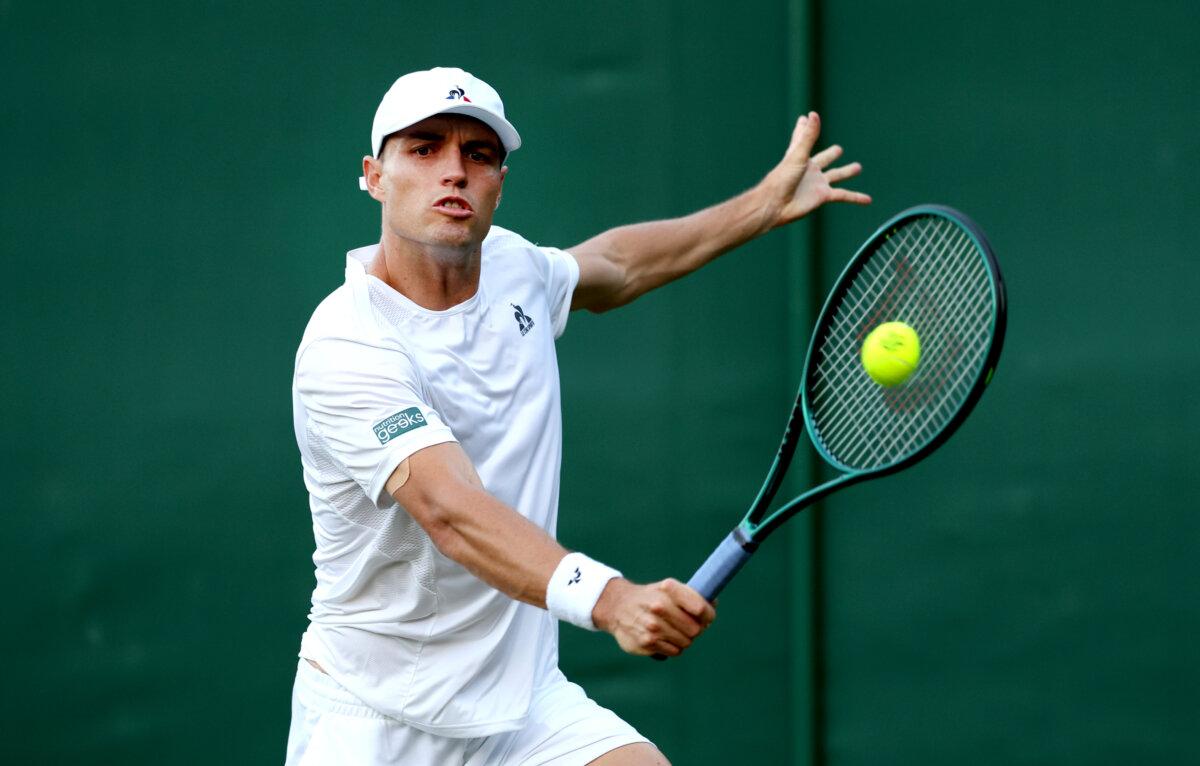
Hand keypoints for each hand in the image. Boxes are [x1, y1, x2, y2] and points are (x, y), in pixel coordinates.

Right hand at [591, 578, 715, 656]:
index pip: (700, 608)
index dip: (708, 615)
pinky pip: (673, 652)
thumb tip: (713, 603)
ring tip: (671, 630)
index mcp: (668, 589)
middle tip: (687, 625)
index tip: (707, 617)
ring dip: (683, 639)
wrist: (617, 607)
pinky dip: (672, 647)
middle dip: (695, 629)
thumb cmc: (651, 597)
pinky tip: (662, 638)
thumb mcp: (668, 588)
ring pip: (686, 642)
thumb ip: (692, 596)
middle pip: (696, 629)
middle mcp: (659, 606)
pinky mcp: (646, 642)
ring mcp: (652, 626)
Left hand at [759, 111, 870, 228]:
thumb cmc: (782, 179)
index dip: (804, 129)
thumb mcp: (798, 155)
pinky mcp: (822, 197)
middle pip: (823, 159)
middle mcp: (809, 170)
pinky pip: (844, 195)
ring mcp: (816, 184)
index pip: (803, 139)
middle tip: (838, 150)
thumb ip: (808, 136)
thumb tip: (813, 114)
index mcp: (800, 156)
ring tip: (858, 167)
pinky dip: (856, 197)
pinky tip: (868, 200)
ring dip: (847, 172)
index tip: (804, 118)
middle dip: (830, 155)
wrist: (776, 205)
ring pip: (836, 176)